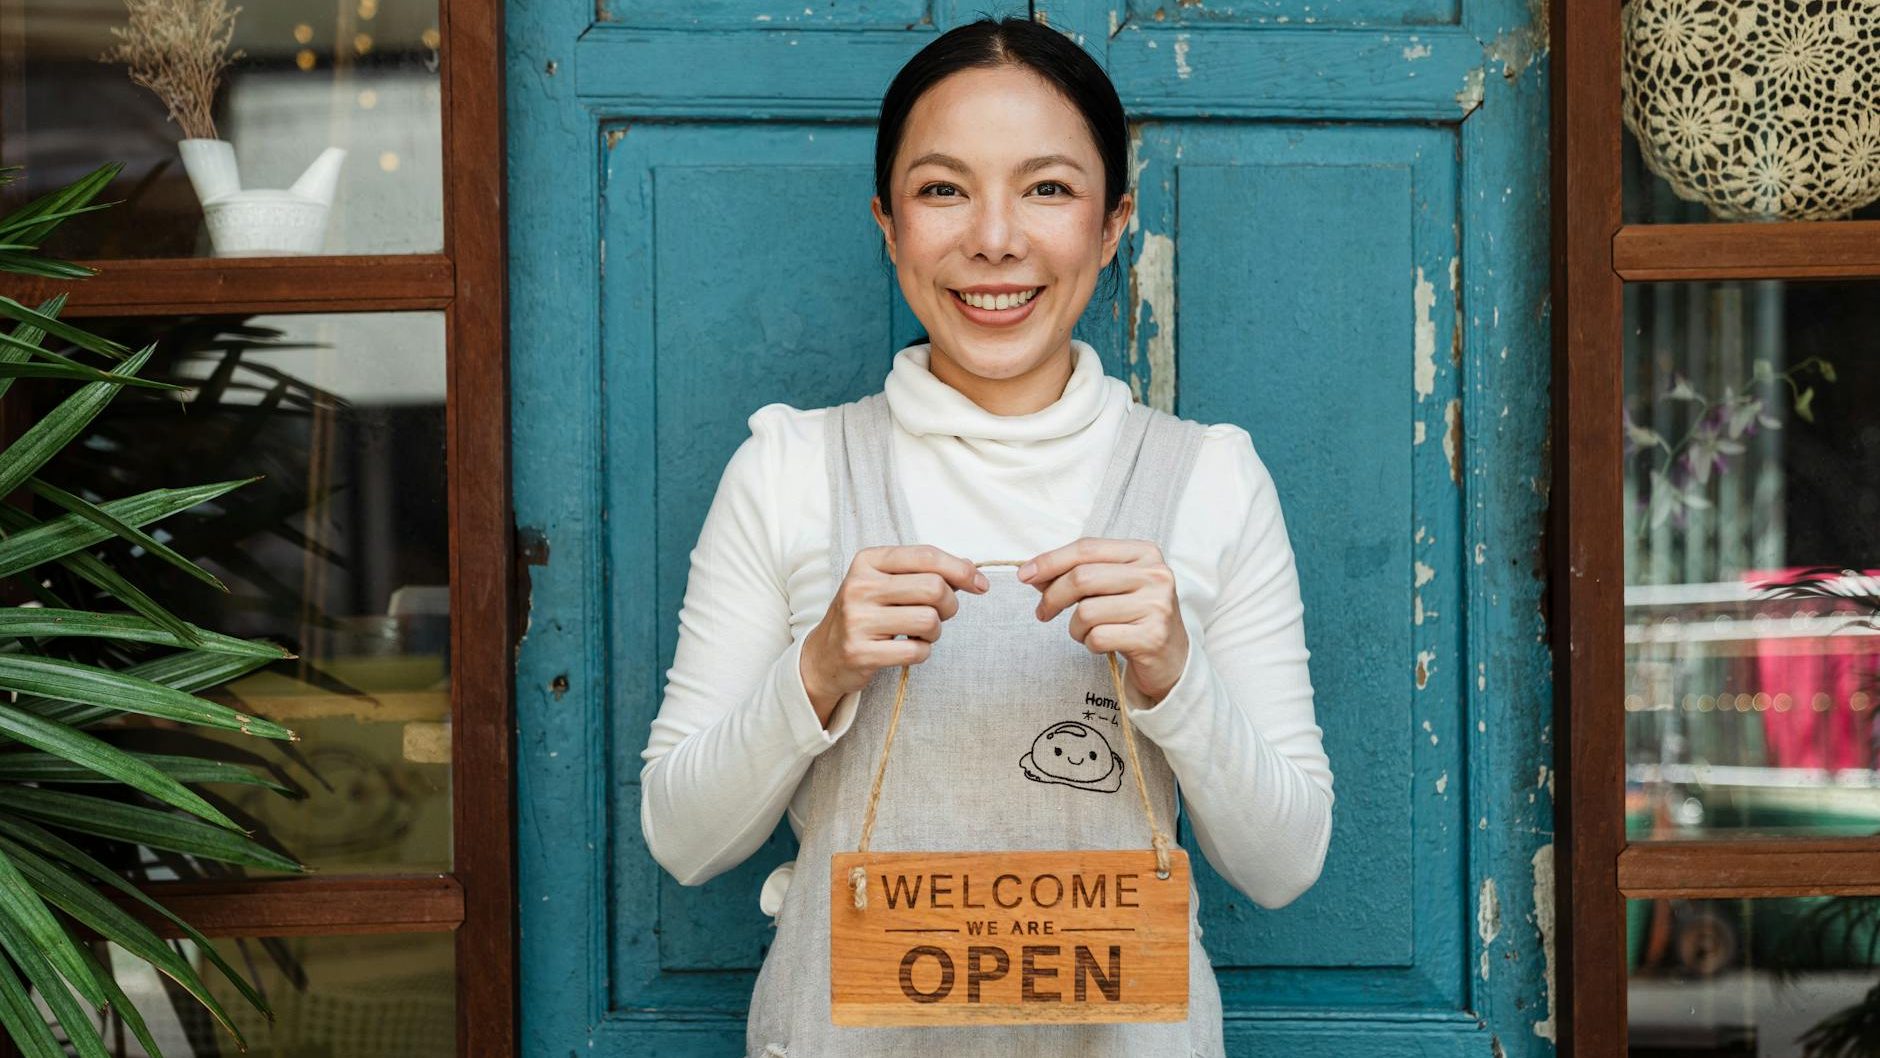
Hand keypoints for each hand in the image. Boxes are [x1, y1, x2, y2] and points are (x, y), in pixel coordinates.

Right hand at [801, 544, 988, 725]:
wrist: (825, 654)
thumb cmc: (867, 613)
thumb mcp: (887, 582)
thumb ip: (925, 571)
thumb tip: (971, 569)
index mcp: (868, 561)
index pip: (926, 556)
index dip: (961, 569)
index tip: (979, 584)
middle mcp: (860, 586)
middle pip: (934, 588)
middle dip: (950, 604)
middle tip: (942, 613)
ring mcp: (857, 620)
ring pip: (929, 620)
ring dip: (935, 631)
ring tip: (920, 633)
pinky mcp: (860, 652)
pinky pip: (916, 651)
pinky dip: (922, 652)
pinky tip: (907, 649)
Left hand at [1017, 538, 1188, 706]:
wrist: (1171, 658)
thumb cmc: (1133, 616)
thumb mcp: (1110, 587)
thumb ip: (1076, 575)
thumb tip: (1032, 573)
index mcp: (1144, 553)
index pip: (1087, 548)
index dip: (1050, 561)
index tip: (1024, 575)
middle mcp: (1155, 575)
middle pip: (1082, 578)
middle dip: (1053, 597)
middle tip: (1043, 613)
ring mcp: (1156, 606)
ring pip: (1087, 611)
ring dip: (1074, 627)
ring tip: (1085, 632)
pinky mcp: (1152, 637)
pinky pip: (1098, 637)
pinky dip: (1089, 644)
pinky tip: (1102, 644)